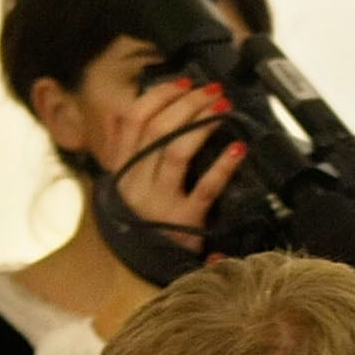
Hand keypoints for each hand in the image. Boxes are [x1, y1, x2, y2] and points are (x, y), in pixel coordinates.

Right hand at [93, 74, 243, 242]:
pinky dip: (222, 166)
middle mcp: (136, 181)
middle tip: (212, 91)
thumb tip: (117, 114)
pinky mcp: (185, 221)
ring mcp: (159, 202)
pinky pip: (205, 188)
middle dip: (187, 104)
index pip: (133, 120)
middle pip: (157, 129)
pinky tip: (237, 149)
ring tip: (223, 109)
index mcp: (121, 168)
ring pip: (176, 151)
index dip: (158, 96)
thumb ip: (120, 150)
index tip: (183, 82)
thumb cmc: (137, 223)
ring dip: (201, 124)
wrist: (138, 273)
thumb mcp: (120, 186)